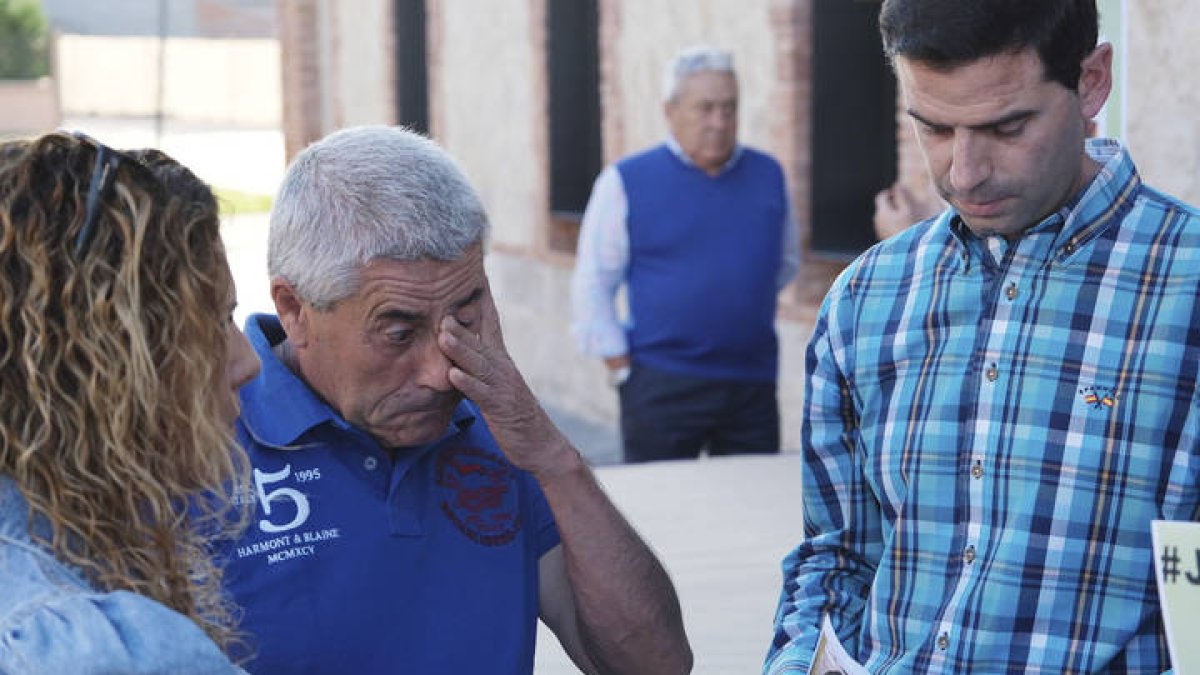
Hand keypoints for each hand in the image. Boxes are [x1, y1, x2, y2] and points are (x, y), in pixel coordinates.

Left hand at [438, 282, 577, 476]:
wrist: (541, 444)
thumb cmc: (516, 415)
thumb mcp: (498, 386)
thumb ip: (480, 367)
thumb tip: (459, 351)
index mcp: (501, 362)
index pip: (492, 326)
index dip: (483, 303)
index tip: (476, 280)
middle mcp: (503, 370)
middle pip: (481, 341)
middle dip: (462, 323)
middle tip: (442, 305)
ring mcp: (502, 388)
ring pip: (479, 364)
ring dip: (460, 349)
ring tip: (443, 334)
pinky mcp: (500, 408)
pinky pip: (482, 394)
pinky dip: (468, 384)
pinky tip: (453, 375)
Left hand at [873, 182, 941, 240]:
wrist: (905, 252)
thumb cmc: (908, 228)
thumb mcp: (907, 210)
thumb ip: (901, 196)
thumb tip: (896, 185)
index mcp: (882, 212)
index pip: (881, 196)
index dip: (890, 193)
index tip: (898, 193)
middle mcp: (877, 220)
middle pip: (882, 207)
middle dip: (892, 204)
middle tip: (904, 205)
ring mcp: (878, 229)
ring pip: (883, 216)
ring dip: (892, 214)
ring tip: (905, 216)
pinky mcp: (882, 237)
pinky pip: (885, 225)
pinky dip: (891, 222)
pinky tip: (902, 226)